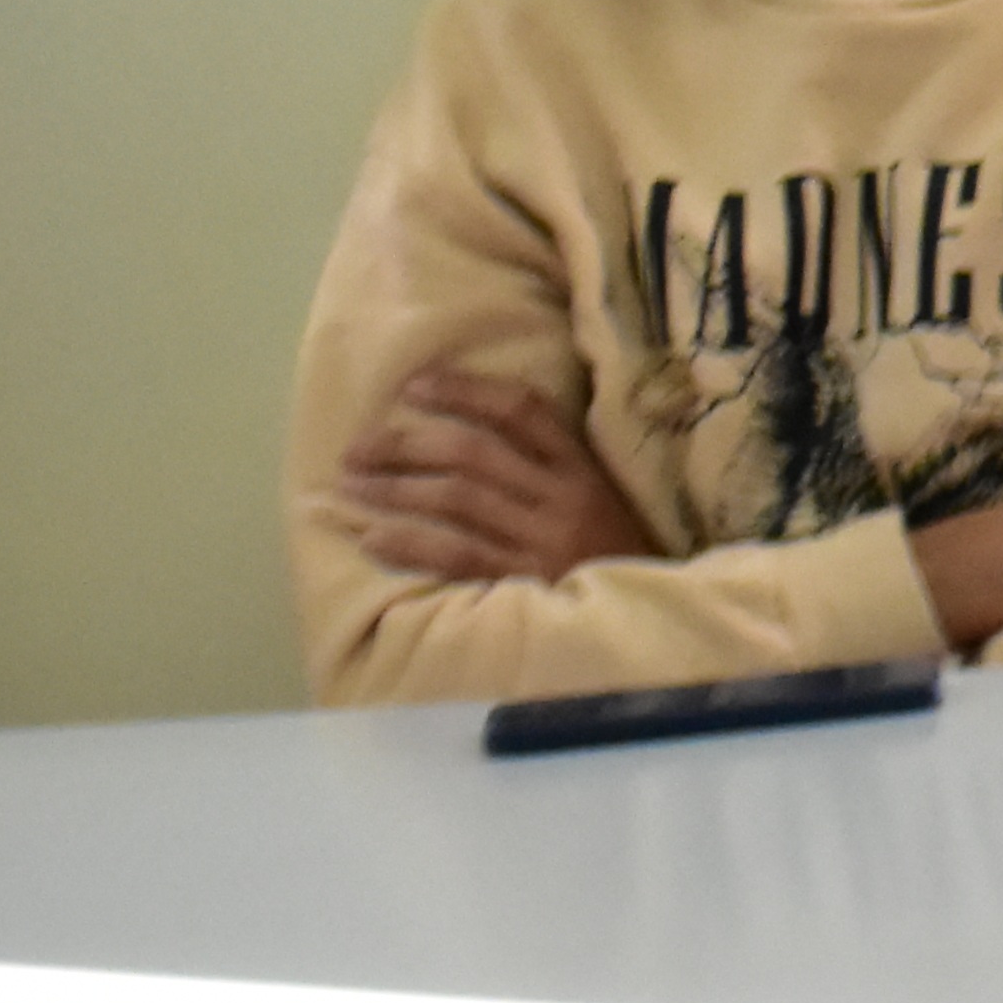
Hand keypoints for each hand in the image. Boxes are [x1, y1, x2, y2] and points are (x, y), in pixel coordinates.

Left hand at [340, 364, 651, 584]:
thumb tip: (468, 435)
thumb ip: (549, 468)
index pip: (522, 411)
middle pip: (474, 453)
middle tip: (357, 448)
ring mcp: (544, 541)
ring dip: (396, 489)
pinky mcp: (527, 584)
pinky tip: (372, 539)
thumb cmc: (614, 553)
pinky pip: (459, 557)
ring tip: (351, 486)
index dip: (465, 392)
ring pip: (458, 500)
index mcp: (582, 467)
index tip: (414, 385)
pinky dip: (411, 545)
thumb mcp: (596, 498)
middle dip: (407, 445)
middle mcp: (563, 497)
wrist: (650, 617)